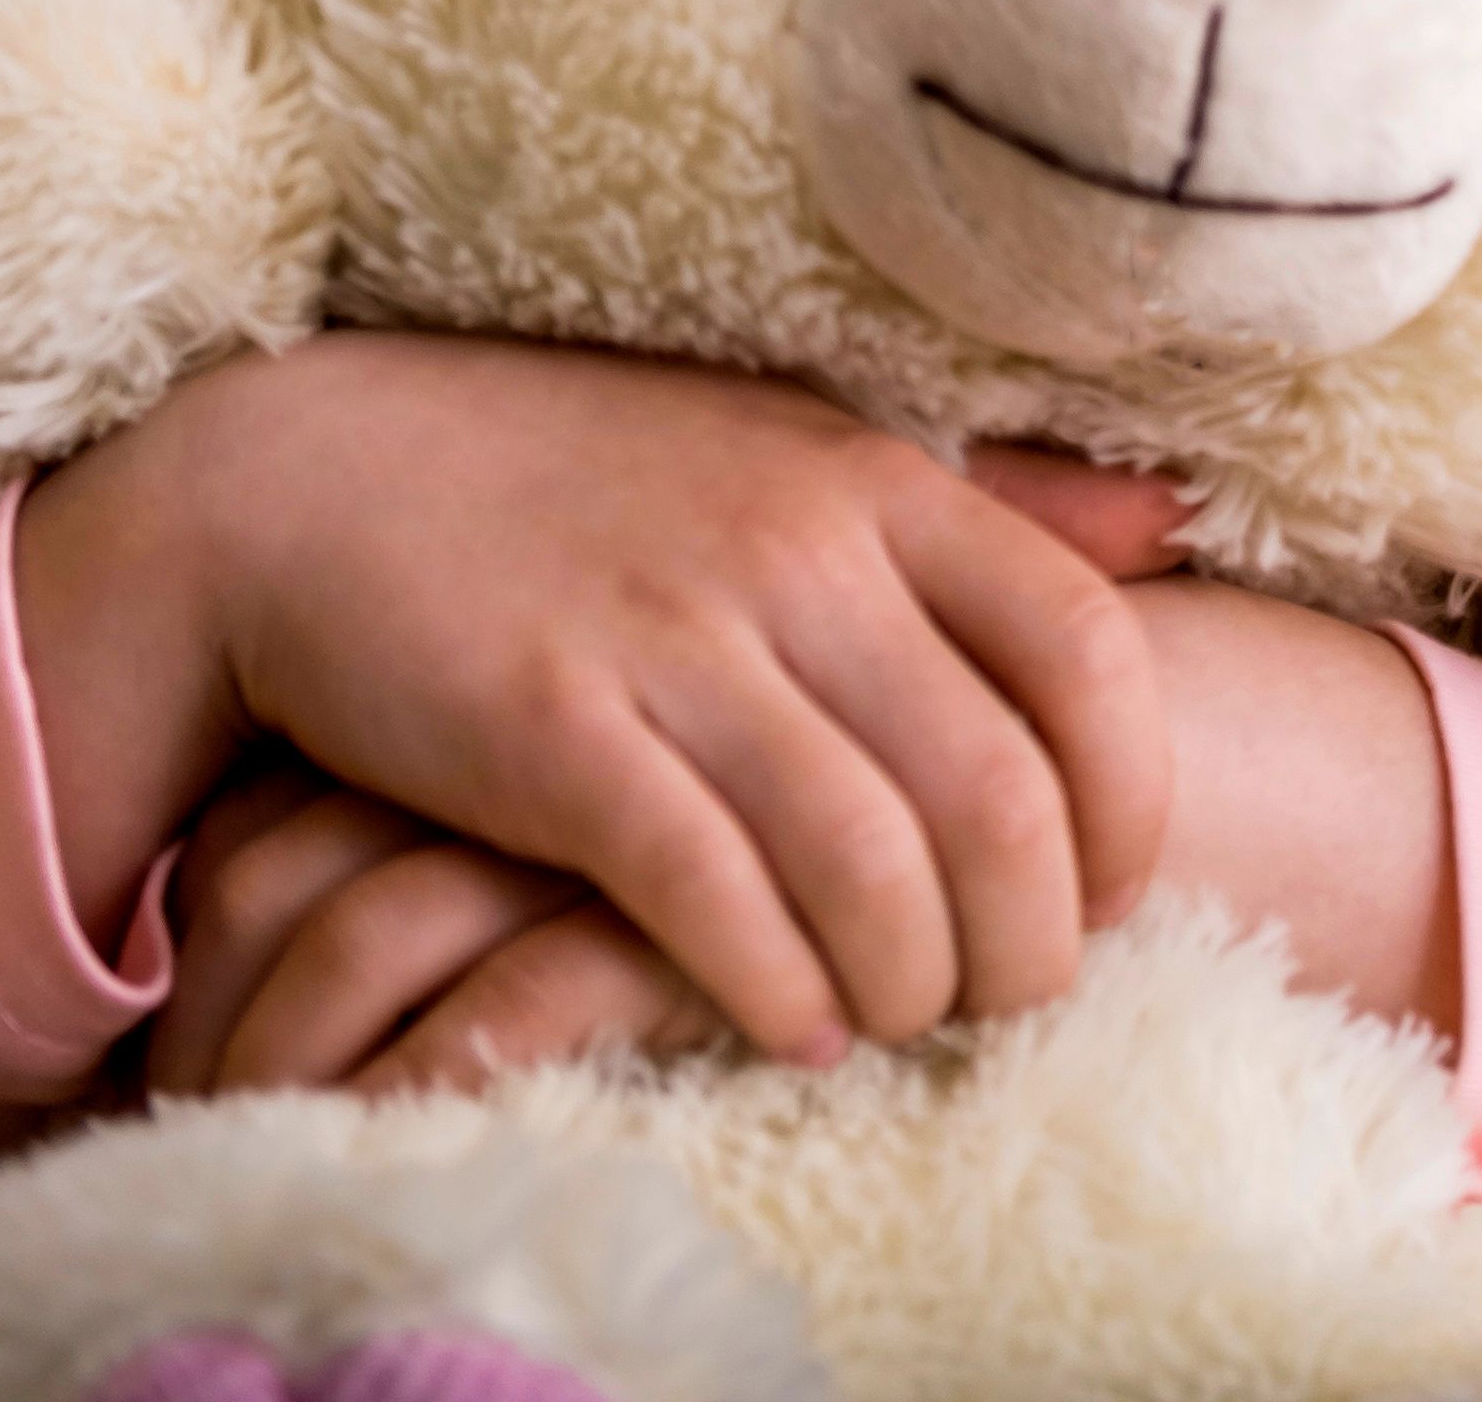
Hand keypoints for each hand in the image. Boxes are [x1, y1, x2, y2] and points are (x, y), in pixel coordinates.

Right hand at [15, 334, 1172, 1067]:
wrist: (310, 483)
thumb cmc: (580, 486)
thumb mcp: (795, 452)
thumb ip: (978, 507)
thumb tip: (1171, 528)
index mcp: (878, 486)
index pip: (1087, 654)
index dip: (1126, 800)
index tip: (1108, 889)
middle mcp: (798, 555)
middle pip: (999, 792)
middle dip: (1030, 935)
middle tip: (1009, 997)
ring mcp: (675, 641)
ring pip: (871, 864)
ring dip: (908, 983)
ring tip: (895, 1020)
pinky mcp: (552, 730)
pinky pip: (710, 895)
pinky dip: (773, 987)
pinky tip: (787, 1029)